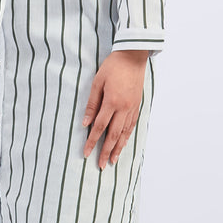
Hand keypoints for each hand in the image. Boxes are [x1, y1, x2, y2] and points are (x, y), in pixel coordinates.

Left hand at [81, 50, 149, 168]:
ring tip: (112, 160)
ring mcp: (132, 108)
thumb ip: (92, 104)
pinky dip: (127, 137)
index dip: (92, 142)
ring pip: (124, 133)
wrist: (133, 57)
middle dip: (106, 151)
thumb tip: (85, 122)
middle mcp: (123, 108)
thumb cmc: (112, 67)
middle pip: (113, 135)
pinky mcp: (137, 105)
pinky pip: (131, 125)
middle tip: (101, 165)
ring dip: (118, 148)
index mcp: (112, 102)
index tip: (86, 154)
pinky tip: (123, 144)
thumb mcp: (97, 82)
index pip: (99, 127)